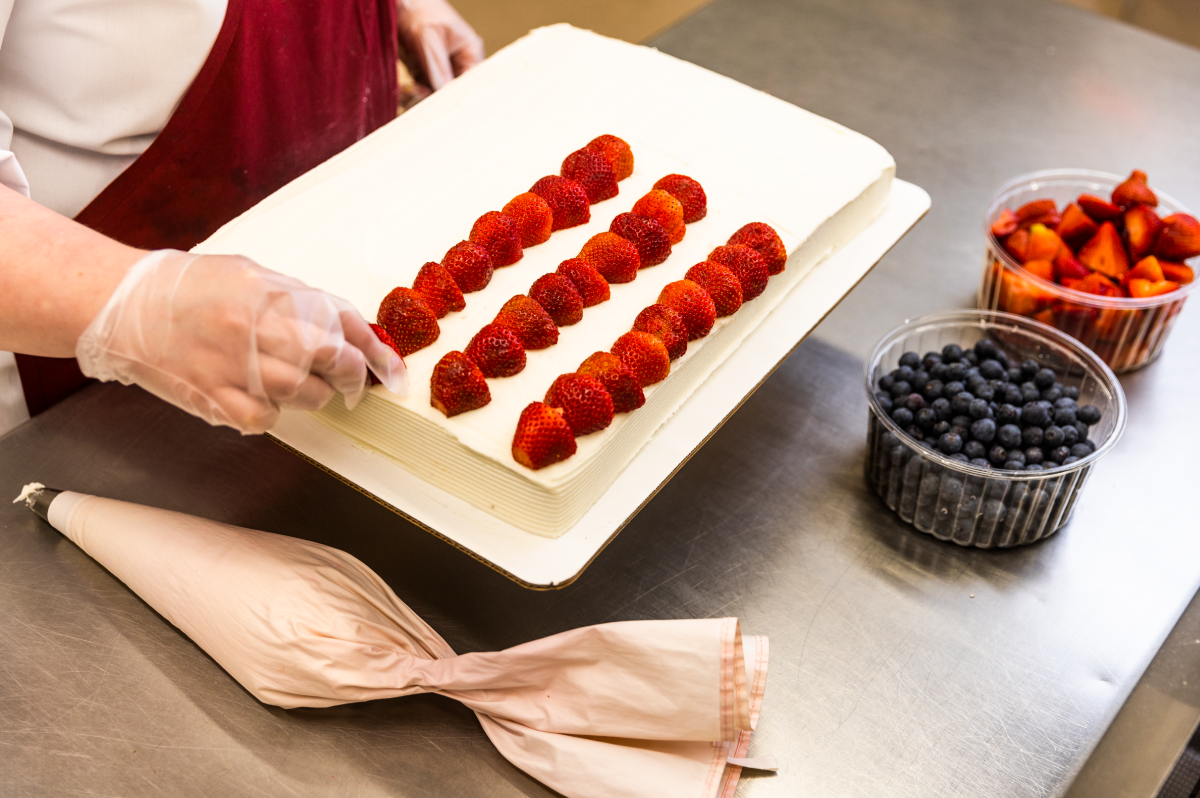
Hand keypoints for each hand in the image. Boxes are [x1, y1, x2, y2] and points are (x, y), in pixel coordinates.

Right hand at [76, 250, 407, 433]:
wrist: (120, 305)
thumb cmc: (189, 287)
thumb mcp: (251, 273)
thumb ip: (298, 300)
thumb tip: (347, 328)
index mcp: (268, 290)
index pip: (341, 320)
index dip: (375, 349)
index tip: (391, 370)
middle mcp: (253, 326)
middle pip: (330, 358)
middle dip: (351, 374)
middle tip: (352, 381)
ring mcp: (232, 364)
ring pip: (305, 393)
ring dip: (315, 395)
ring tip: (299, 384)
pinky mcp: (212, 396)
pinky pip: (265, 419)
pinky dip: (274, 414)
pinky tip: (262, 399)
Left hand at [396, 0, 484, 90]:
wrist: (402, 8)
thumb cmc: (421, 13)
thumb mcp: (430, 39)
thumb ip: (438, 66)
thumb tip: (443, 90)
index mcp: (469, 51)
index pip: (472, 79)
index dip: (462, 92)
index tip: (449, 101)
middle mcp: (458, 63)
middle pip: (456, 90)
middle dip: (442, 97)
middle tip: (427, 97)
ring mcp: (442, 70)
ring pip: (439, 94)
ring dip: (427, 97)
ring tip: (415, 93)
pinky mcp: (426, 74)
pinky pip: (424, 91)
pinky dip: (416, 94)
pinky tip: (410, 92)